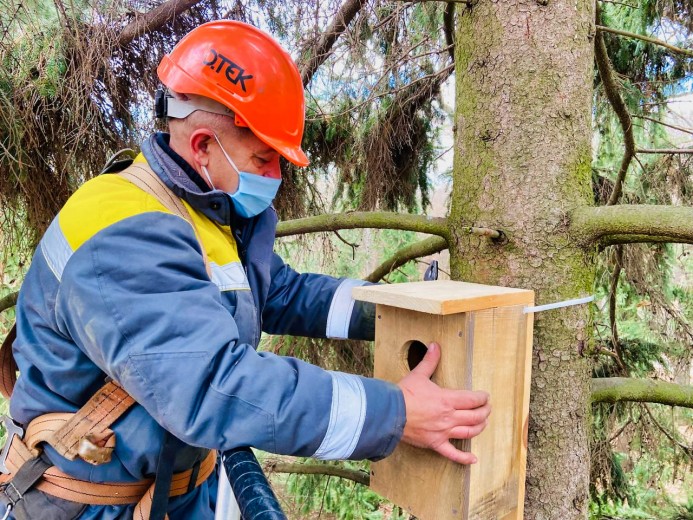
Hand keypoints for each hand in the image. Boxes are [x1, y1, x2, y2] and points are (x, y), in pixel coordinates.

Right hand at [397, 342, 490, 464]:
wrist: (389, 413)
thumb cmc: (403, 394)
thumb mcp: (418, 374)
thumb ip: (430, 360)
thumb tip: (434, 345)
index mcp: (447, 400)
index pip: (472, 399)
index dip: (482, 398)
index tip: (485, 396)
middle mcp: (449, 417)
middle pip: (475, 416)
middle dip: (485, 411)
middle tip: (488, 408)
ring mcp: (443, 432)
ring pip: (469, 432)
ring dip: (480, 427)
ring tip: (483, 423)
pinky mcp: (435, 443)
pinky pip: (453, 453)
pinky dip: (464, 458)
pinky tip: (473, 459)